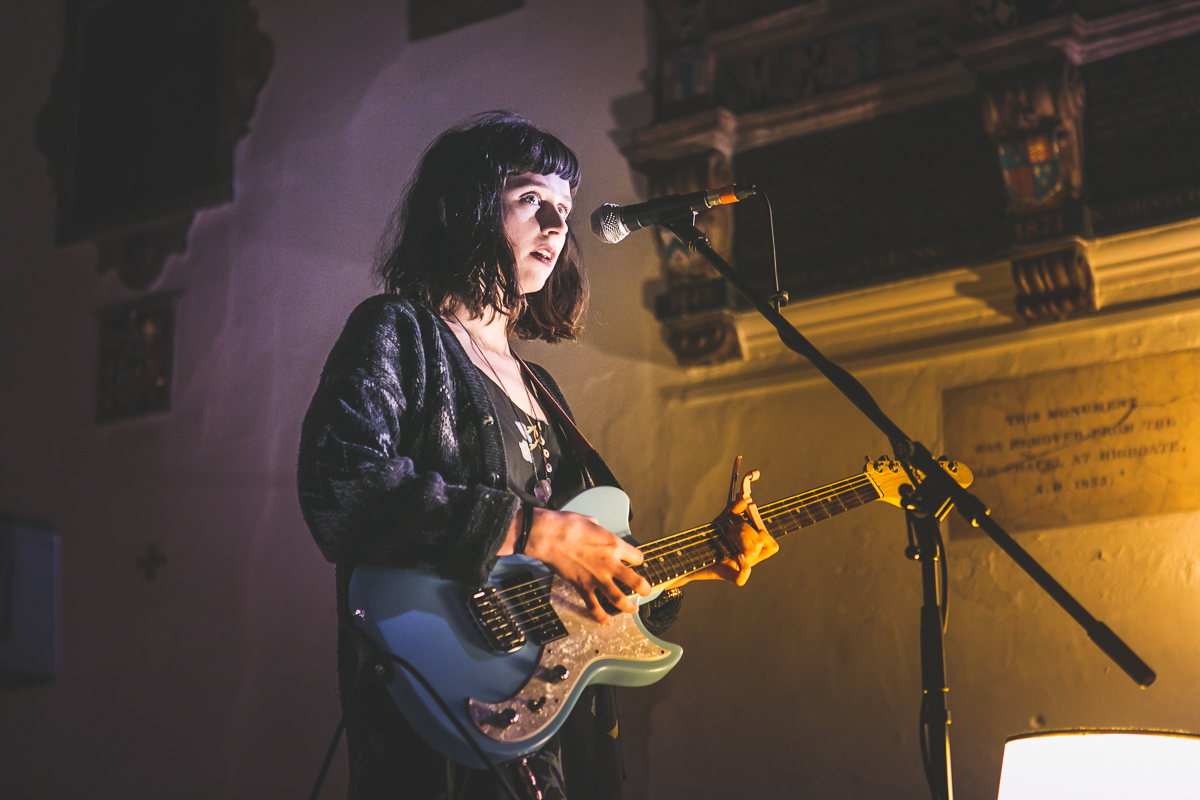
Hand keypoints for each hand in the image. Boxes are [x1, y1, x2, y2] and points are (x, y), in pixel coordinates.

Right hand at [522, 507, 651, 623]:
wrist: (550, 536)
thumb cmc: (568, 525)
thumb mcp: (591, 521)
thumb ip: (598, 530)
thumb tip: (596, 530)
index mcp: (614, 545)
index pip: (637, 557)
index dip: (637, 560)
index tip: (635, 561)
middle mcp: (610, 564)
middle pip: (636, 582)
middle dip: (644, 589)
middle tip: (646, 592)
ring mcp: (597, 578)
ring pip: (618, 598)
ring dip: (628, 607)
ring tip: (633, 610)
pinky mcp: (582, 586)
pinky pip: (594, 606)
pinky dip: (601, 616)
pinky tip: (607, 621)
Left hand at [662, 494, 778, 588]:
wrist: (689, 555)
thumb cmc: (708, 540)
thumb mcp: (720, 522)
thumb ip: (732, 510)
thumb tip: (743, 502)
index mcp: (750, 549)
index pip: (772, 546)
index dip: (764, 532)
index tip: (748, 522)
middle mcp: (748, 559)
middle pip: (761, 542)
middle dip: (745, 529)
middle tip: (730, 529)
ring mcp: (739, 568)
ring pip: (753, 551)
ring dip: (740, 537)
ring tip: (727, 536)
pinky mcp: (727, 576)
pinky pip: (742, 577)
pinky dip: (743, 569)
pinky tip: (737, 559)